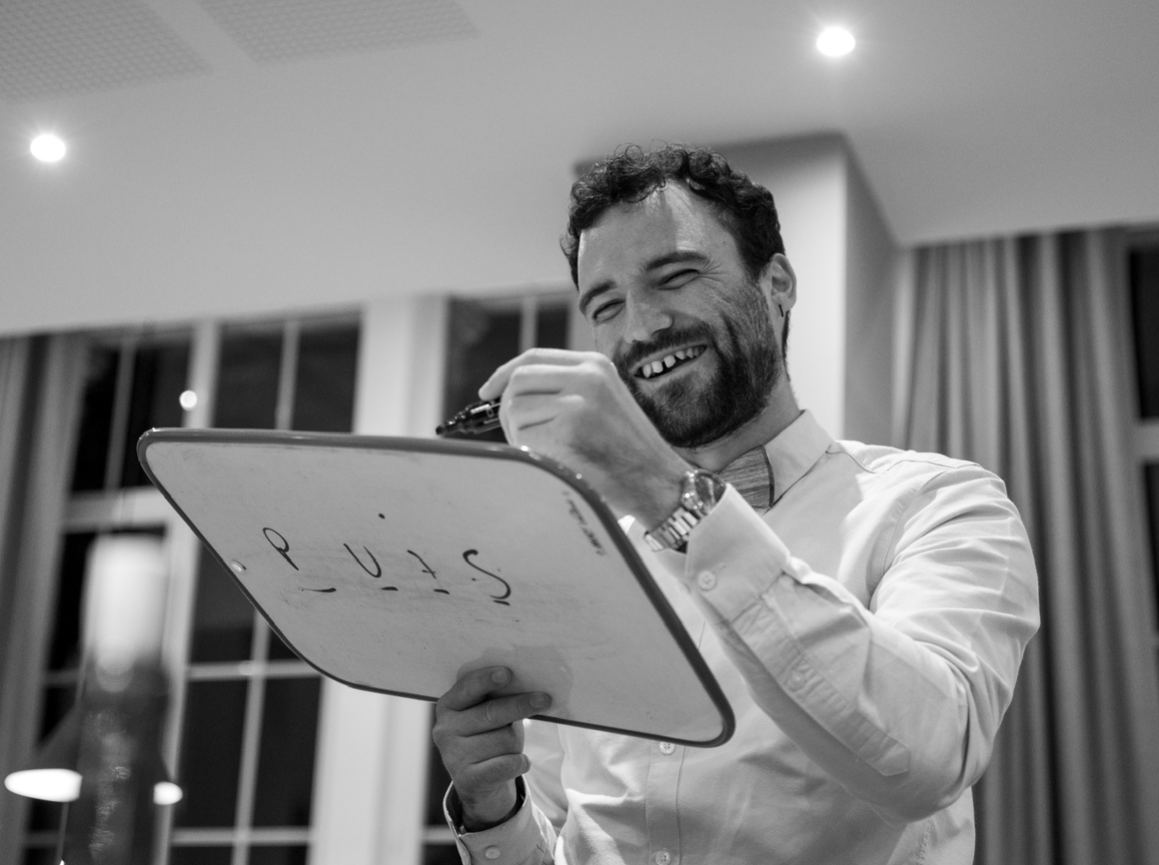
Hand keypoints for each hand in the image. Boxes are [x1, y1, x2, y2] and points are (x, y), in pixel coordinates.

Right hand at [432, 666, 551, 830]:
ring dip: (516, 743)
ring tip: (509, 748)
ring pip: (503, 740)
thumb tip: (527, 684)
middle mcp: (445, 730)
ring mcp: (453, 756)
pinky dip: (521, 762)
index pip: (468, 688)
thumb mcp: (488, 714)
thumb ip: (497, 699)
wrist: (479, 784)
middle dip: (521, 705)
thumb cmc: (488, 737)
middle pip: (491, 713)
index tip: (508, 673)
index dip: (487, 679)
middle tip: (544, 699)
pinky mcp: (467, 780)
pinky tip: (519, 762)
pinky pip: (508, 764)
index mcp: (448, 706)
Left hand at [479, 348, 689, 524]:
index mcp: (595, 365)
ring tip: (551, 452)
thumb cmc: (628, 450)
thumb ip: (567, 388)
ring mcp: (578, 402)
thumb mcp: (604, 401)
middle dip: (507, 410)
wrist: (659, 482)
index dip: (503, 373)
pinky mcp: (568, 430)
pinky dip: (530, 454)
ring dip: (520, 436)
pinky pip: (523, 438)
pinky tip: (557, 462)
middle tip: (520, 435)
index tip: (487, 391)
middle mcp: (586, 376)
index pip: (533, 357)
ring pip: (515, 411)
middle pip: (517, 382)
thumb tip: (511, 391)